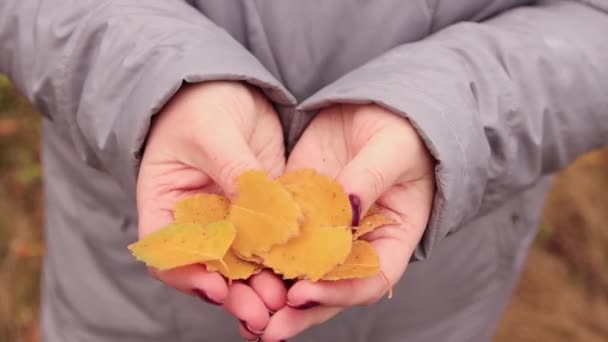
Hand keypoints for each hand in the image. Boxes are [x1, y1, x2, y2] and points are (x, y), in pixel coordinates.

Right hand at [136, 81, 287, 337]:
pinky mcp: (263, 213)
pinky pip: (272, 242)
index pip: (168, 253)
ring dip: (262, 284)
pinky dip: (284, 260)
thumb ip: (235, 174)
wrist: (231, 88)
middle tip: (262, 311)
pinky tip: (302, 272)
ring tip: (284, 301)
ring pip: (244, 262)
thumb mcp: (212, 133)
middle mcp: (197, 222)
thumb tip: (269, 216)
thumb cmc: (203, 104)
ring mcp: (231, 220)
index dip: (188, 275)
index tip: (217, 287)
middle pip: (210, 268)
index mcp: (166, 207)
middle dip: (235, 291)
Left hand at [261, 104, 435, 340]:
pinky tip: (234, 270)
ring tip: (243, 312)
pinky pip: (278, 240)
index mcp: (390, 239)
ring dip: (273, 294)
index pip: (369, 279)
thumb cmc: (399, 131)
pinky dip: (259, 258)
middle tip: (265, 328)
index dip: (338, 292)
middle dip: (299, 311)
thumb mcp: (393, 149)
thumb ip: (369, 179)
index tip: (302, 293)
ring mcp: (324, 232)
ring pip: (300, 272)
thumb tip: (343, 212)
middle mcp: (355, 245)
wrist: (371, 111)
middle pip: (329, 289)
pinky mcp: (297, 213)